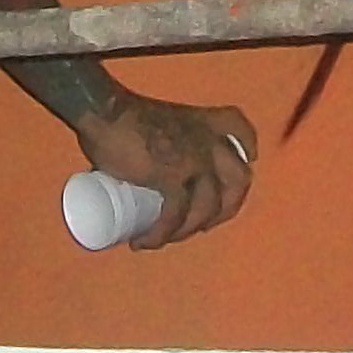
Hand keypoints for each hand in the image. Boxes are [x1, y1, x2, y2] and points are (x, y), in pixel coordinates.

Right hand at [74, 96, 256, 247]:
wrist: (103, 111)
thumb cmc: (118, 112)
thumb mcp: (154, 119)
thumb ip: (159, 138)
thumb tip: (142, 167)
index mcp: (202, 120)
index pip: (237, 127)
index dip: (247, 147)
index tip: (248, 159)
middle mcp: (206, 139)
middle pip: (238, 179)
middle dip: (226, 208)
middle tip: (202, 224)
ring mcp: (194, 159)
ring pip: (209, 207)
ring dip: (187, 230)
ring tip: (164, 238)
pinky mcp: (173, 177)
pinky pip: (175, 216)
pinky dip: (160, 235)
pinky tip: (143, 241)